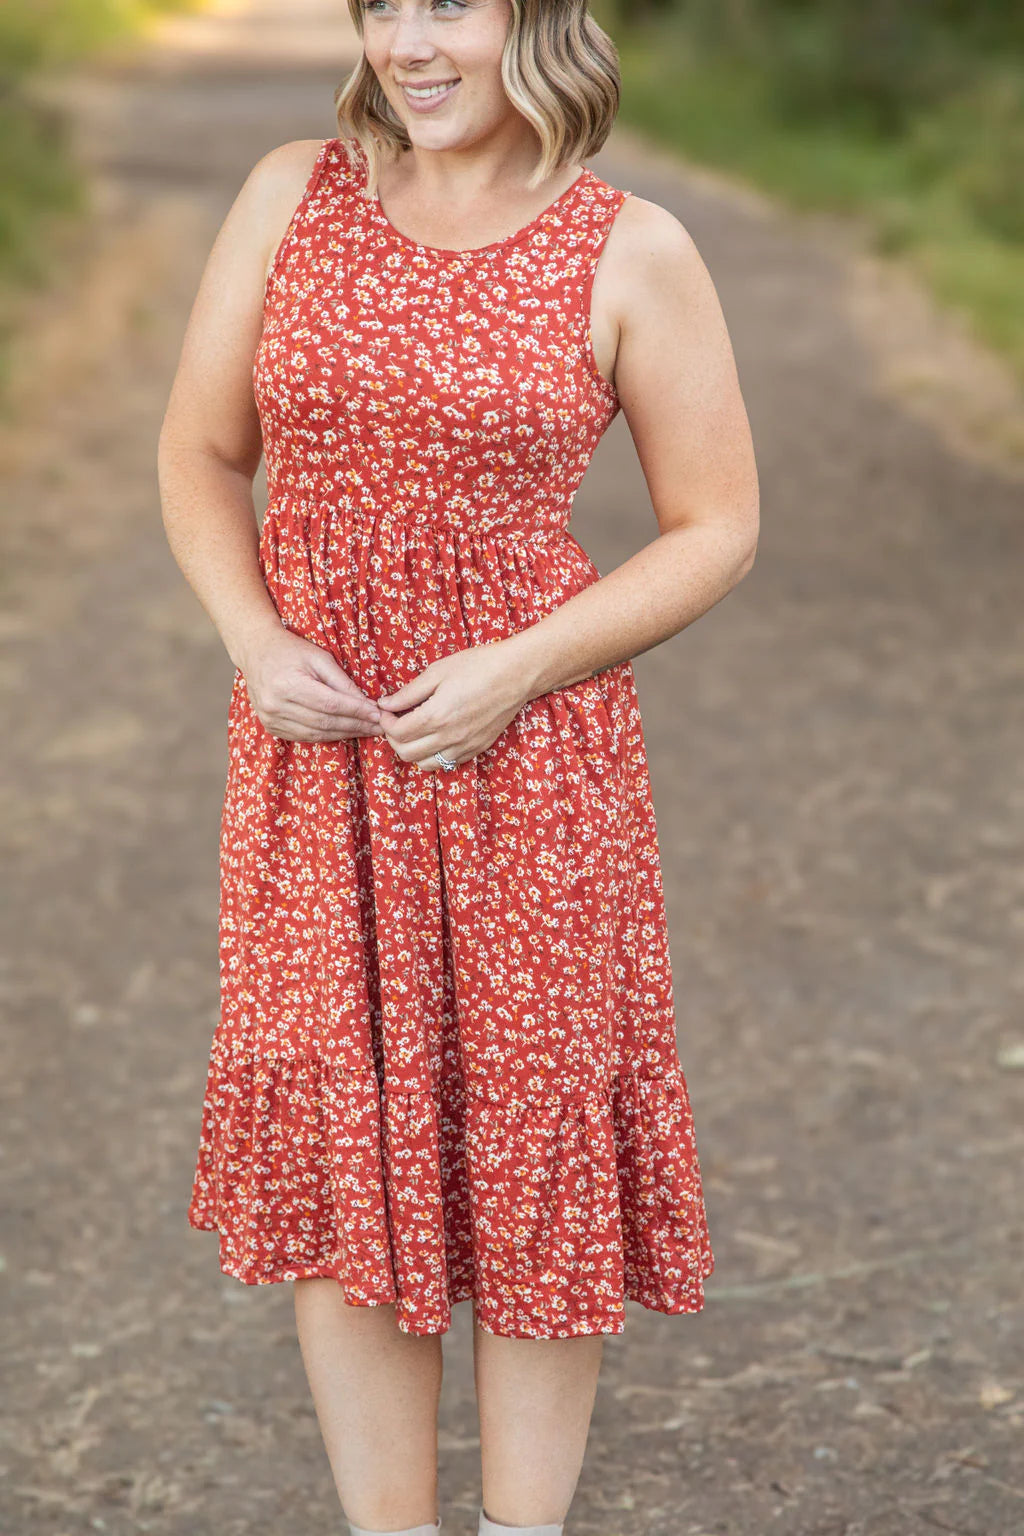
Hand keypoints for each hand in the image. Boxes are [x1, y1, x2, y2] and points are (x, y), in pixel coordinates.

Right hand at [240, 627, 383, 742]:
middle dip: (355, 726)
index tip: (378, 715)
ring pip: (316, 734)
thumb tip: (367, 704)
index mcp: (288, 684)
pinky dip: (326, 736)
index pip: (330, 705)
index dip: (356, 712)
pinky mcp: (271, 727)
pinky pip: (304, 737)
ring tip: (366, 731)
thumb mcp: (319, 657)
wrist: (256, 651)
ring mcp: (271, 719)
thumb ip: (342, 682)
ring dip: (344, 734)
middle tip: (378, 727)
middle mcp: (276, 705)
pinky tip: (343, 732)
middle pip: (324, 722)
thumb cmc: (290, 649)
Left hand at [376, 639, 530, 770]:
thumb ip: (408, 692)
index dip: (385, 722)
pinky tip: (436, 736)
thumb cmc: (478, 666)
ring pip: (425, 764)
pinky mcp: (477, 748)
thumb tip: (385, 704)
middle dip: (394, 738)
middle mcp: (449, 737)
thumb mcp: (437, 672)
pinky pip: (446, 763)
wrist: (516, 674)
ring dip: (413, 750)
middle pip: (406, 753)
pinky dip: (434, 755)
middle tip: (396, 721)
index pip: (397, 733)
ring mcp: (464, 746)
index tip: (387, 710)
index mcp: (436, 716)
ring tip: (414, 731)